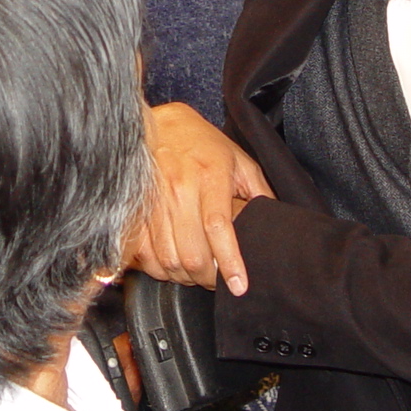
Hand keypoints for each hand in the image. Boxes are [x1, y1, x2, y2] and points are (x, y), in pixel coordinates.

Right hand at [130, 103, 272, 294]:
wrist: (161, 125)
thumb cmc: (204, 144)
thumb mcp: (241, 161)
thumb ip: (260, 193)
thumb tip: (275, 225)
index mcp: (210, 175)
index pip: (218, 227)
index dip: (230, 262)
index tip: (239, 286)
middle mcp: (179, 189)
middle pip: (191, 253)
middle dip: (207, 278)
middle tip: (217, 280)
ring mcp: (153, 200)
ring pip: (167, 259)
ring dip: (184, 276)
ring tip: (196, 273)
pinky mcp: (134, 210)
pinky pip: (143, 253)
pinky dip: (158, 269)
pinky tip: (171, 265)